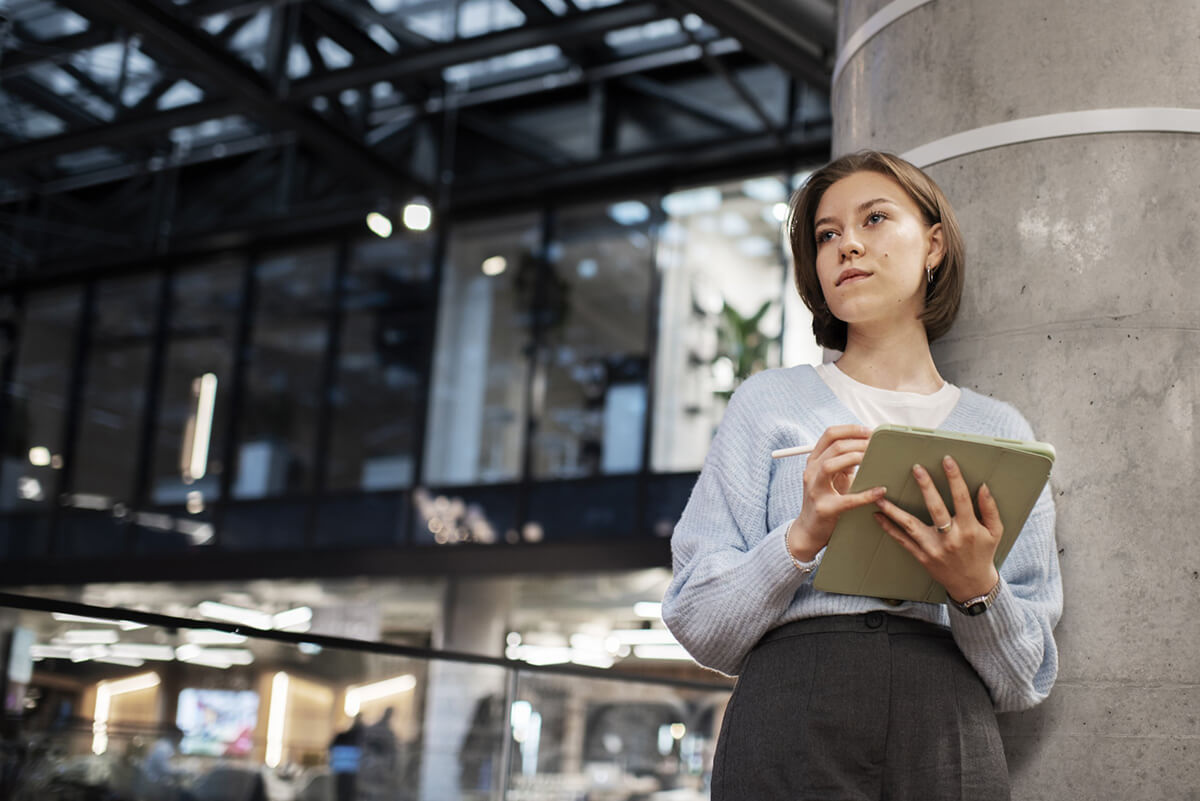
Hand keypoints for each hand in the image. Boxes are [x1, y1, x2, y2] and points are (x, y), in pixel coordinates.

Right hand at [787, 425, 886, 561]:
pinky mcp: (824, 509)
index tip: (869, 432)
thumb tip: (866, 446)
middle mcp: (811, 472)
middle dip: (859, 443)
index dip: (851, 430)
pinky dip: (865, 495)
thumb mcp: (832, 477)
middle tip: (877, 445)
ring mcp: (815, 490)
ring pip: (831, 465)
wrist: (808, 530)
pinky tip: (880, 491)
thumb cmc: (825, 500)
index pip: (830, 435)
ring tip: (873, 459)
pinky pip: (846, 500)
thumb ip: (844, 462)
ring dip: (855, 458)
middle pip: (834, 447)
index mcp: (814, 461)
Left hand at [872, 455, 1001, 601]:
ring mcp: (933, 548)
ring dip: (893, 510)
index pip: (961, 498)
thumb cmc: (983, 554)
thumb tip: (982, 486)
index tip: (947, 460)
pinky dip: (888, 529)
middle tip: (916, 468)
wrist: (972, 585)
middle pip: (935, 508)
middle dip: (926, 487)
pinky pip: (902, 541)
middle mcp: (950, 538)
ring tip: (879, 496)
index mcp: (969, 529)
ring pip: (910, 526)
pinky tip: (877, 516)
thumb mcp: (995, 532)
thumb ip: (990, 509)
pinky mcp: (922, 556)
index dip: (954, 478)